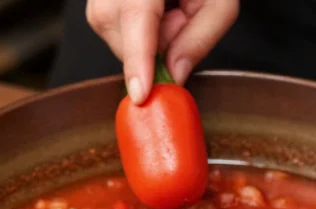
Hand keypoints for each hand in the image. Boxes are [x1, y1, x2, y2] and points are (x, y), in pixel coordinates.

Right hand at [86, 0, 238, 103]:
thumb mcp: (218, 3)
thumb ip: (199, 39)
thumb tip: (173, 76)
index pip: (135, 16)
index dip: (138, 59)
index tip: (141, 93)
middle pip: (127, 40)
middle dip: (157, 50)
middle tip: (180, 20)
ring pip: (120, 45)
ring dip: (149, 44)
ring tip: (167, 12)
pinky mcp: (97, 9)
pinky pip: (118, 39)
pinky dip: (139, 38)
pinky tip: (154, 15)